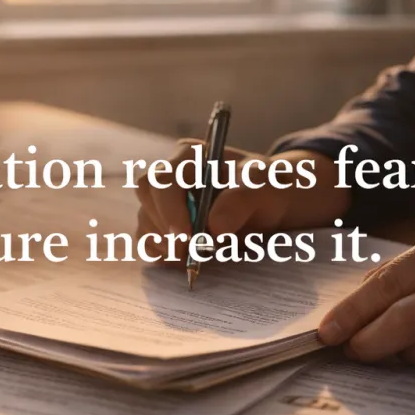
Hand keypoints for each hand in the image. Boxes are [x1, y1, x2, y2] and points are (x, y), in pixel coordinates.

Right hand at [134, 141, 349, 260]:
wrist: (269, 205)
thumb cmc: (266, 187)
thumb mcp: (265, 185)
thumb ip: (241, 199)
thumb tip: (213, 227)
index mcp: (190, 156)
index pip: (164, 178)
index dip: (169, 209)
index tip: (186, 237)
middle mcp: (171, 175)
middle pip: (146, 198)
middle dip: (164, 228)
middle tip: (189, 251)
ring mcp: (163, 201)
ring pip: (145, 222)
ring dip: (165, 244)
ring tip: (194, 255)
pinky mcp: (163, 225)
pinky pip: (149, 241)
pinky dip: (163, 254)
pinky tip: (185, 258)